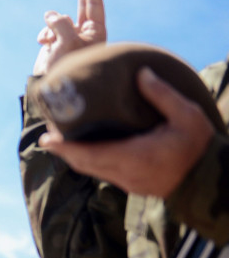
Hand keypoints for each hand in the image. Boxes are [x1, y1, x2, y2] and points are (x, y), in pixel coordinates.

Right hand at [32, 0, 105, 75]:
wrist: (50, 88)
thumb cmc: (64, 66)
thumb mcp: (67, 41)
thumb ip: (61, 22)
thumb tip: (50, 14)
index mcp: (95, 33)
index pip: (94, 7)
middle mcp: (84, 35)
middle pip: (85, 7)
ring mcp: (70, 39)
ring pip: (58, 20)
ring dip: (51, 26)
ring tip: (48, 41)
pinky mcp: (55, 45)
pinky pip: (48, 30)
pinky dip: (44, 33)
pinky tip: (42, 43)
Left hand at [39, 66, 214, 197]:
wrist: (210, 178)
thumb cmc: (198, 145)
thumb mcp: (187, 115)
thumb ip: (162, 95)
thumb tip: (141, 72)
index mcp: (134, 156)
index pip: (90, 154)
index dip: (65, 148)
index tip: (46, 139)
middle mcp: (125, 172)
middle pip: (84, 164)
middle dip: (63, 150)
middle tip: (47, 135)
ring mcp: (127, 182)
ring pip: (92, 170)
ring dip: (74, 156)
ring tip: (59, 140)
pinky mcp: (131, 185)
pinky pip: (102, 173)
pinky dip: (88, 161)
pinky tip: (84, 149)